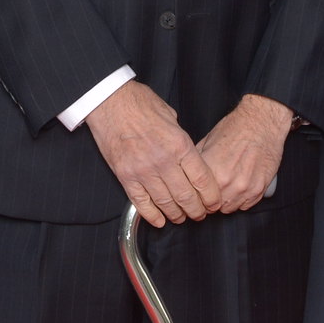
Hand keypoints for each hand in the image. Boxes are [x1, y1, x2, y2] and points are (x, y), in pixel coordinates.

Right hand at [85, 81, 218, 226]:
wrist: (109, 102)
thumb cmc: (140, 103)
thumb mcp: (171, 116)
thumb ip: (180, 139)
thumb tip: (187, 155)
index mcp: (179, 144)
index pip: (202, 179)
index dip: (211, 197)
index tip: (214, 203)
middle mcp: (163, 161)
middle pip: (186, 196)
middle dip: (197, 210)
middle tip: (200, 214)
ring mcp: (143, 171)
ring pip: (165, 203)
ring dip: (176, 215)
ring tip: (182, 218)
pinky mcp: (125, 176)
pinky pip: (141, 203)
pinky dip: (152, 215)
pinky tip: (160, 220)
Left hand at [196, 94, 292, 212]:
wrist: (261, 121)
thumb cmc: (236, 127)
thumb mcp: (208, 141)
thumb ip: (198, 162)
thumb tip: (187, 173)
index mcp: (212, 171)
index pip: (197, 198)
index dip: (196, 197)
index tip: (197, 195)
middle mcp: (228, 182)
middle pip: (212, 207)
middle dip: (210, 201)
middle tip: (213, 190)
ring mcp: (245, 187)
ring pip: (229, 209)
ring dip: (226, 201)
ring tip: (228, 187)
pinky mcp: (259, 188)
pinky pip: (246, 206)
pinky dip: (242, 200)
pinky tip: (241, 186)